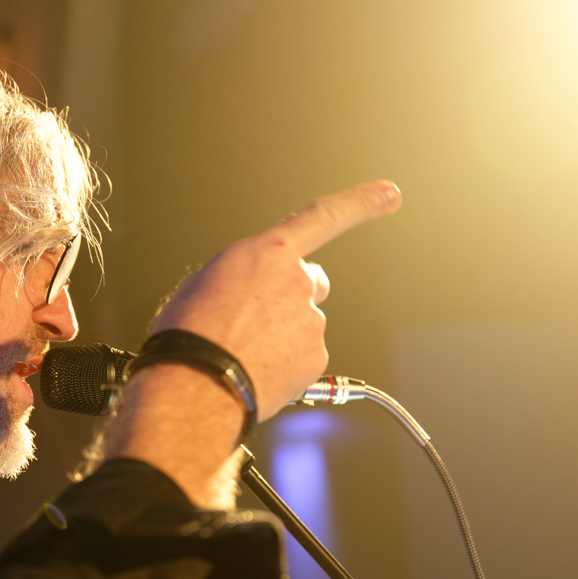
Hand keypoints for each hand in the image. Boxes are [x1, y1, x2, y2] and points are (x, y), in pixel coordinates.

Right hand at [103, 181, 400, 505]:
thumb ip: (242, 275)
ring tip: (243, 352)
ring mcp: (311, 322)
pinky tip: (256, 371)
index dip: (361, 203)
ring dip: (282, 335)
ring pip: (305, 325)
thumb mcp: (202, 283)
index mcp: (267, 253)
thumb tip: (251, 292)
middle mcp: (297, 281)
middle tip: (258, 320)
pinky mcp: (315, 358)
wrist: (194, 384)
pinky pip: (305, 358)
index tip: (389, 194)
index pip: (324, 217)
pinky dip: (286, 364)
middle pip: (312, 282)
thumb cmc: (188, 334)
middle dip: (293, 296)